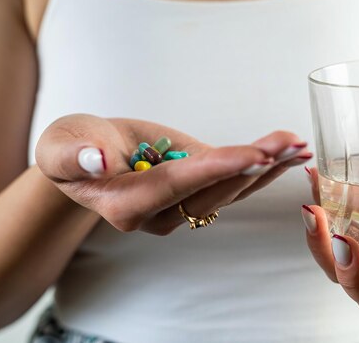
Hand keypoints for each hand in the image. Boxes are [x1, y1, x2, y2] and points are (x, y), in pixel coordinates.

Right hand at [36, 114, 310, 234]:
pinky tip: (290, 150)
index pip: (175, 187)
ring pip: (230, 189)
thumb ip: (74, 154)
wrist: (88, 155)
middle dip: (251, 166)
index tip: (251, 155)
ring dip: (266, 166)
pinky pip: (233, 179)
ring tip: (298, 145)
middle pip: (212, 191)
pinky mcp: (198, 187)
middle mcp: (160, 214)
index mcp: (127, 205)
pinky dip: (263, 165)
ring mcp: (182, 205)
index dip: (213, 170)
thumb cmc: (71, 150)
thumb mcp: (60, 146)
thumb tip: (98, 161)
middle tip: (287, 145)